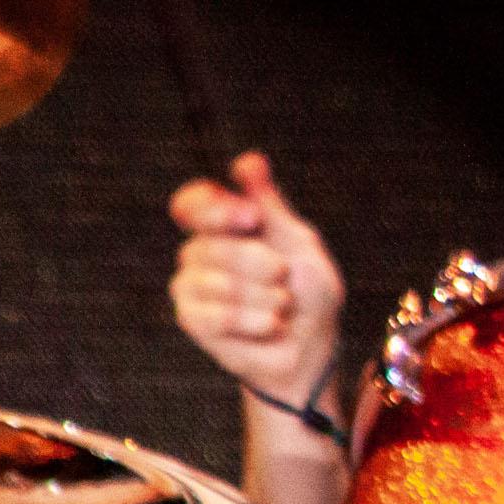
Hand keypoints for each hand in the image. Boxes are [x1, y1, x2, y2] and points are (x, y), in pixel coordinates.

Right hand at [168, 151, 345, 411]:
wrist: (313, 343)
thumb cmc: (309, 290)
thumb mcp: (298, 241)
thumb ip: (270, 204)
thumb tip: (247, 160)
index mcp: (224, 226)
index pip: (191, 202)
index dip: (215, 208)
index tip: (251, 218)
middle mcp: (200, 252)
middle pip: (209, 244)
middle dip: (259, 262)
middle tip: (284, 276)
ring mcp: (190, 286)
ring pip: (213, 282)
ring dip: (263, 296)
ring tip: (282, 305)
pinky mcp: (193, 320)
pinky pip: (214, 315)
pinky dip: (253, 321)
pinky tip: (271, 325)